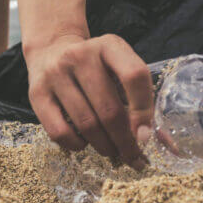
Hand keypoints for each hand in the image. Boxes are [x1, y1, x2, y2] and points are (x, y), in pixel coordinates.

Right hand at [24, 33, 154, 169]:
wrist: (51, 49)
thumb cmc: (95, 67)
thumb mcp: (118, 68)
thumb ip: (141, 99)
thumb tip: (166, 143)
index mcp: (109, 45)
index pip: (134, 76)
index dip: (144, 110)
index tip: (146, 136)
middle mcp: (80, 55)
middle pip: (110, 109)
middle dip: (125, 141)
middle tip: (133, 157)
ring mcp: (55, 74)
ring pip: (86, 124)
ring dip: (104, 147)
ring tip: (112, 151)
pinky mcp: (36, 93)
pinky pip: (59, 132)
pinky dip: (77, 146)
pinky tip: (85, 143)